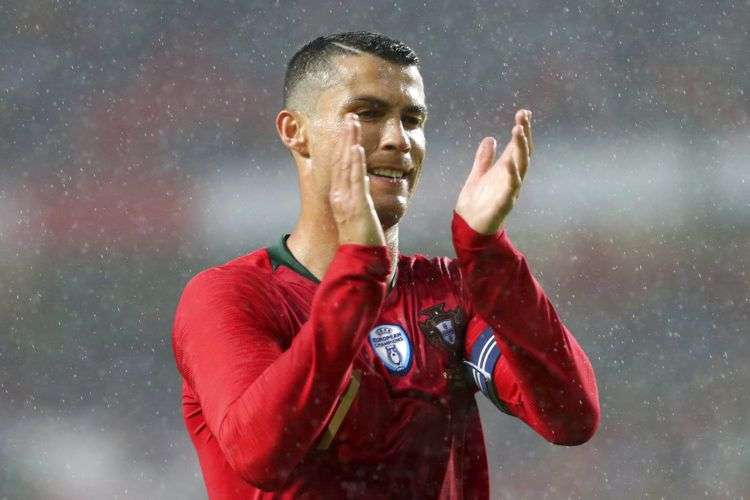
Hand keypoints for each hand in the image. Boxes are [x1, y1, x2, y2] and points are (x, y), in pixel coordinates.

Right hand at [329, 114, 385, 246]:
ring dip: (350, 142)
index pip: (340, 165)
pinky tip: (358, 149)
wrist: (359, 260)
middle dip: (345, 137)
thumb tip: (362, 188)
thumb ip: (359, 199)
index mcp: (340, 195)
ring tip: (352, 123)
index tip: (346, 127)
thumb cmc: (362, 240)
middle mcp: (340, 194)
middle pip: (341, 160)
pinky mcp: (357, 206)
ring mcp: (347, 199)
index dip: (342, 144)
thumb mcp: (359, 214)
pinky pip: (357, 181)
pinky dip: (356, 164)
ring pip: (348, 166)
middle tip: (349, 116)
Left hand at [455, 109, 532, 233]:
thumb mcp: (478, 175)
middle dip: (524, 134)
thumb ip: (484, 158)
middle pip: (522, 153)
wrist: (468, 227)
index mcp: (505, 171)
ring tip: (517, 131)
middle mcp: (511, 178)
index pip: (516, 147)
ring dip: (520, 148)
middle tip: (523, 116)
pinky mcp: (504, 203)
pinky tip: (510, 161)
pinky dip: (513, 174)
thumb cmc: (476, 203)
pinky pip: (512, 188)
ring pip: (521, 167)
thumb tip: (490, 138)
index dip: (522, 130)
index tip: (524, 112)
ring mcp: (510, 190)